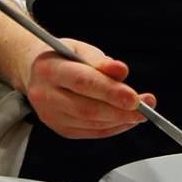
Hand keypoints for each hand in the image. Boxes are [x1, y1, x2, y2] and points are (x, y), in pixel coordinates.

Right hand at [24, 38, 156, 139]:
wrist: (35, 72)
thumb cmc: (62, 57)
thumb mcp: (80, 49)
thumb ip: (101, 60)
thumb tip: (122, 71)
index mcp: (49, 69)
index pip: (82, 82)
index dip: (110, 92)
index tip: (135, 97)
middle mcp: (45, 95)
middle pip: (87, 108)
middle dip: (120, 111)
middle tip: (146, 108)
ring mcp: (50, 115)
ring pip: (90, 123)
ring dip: (120, 120)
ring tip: (141, 113)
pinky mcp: (59, 128)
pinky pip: (90, 132)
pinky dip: (112, 127)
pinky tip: (126, 119)